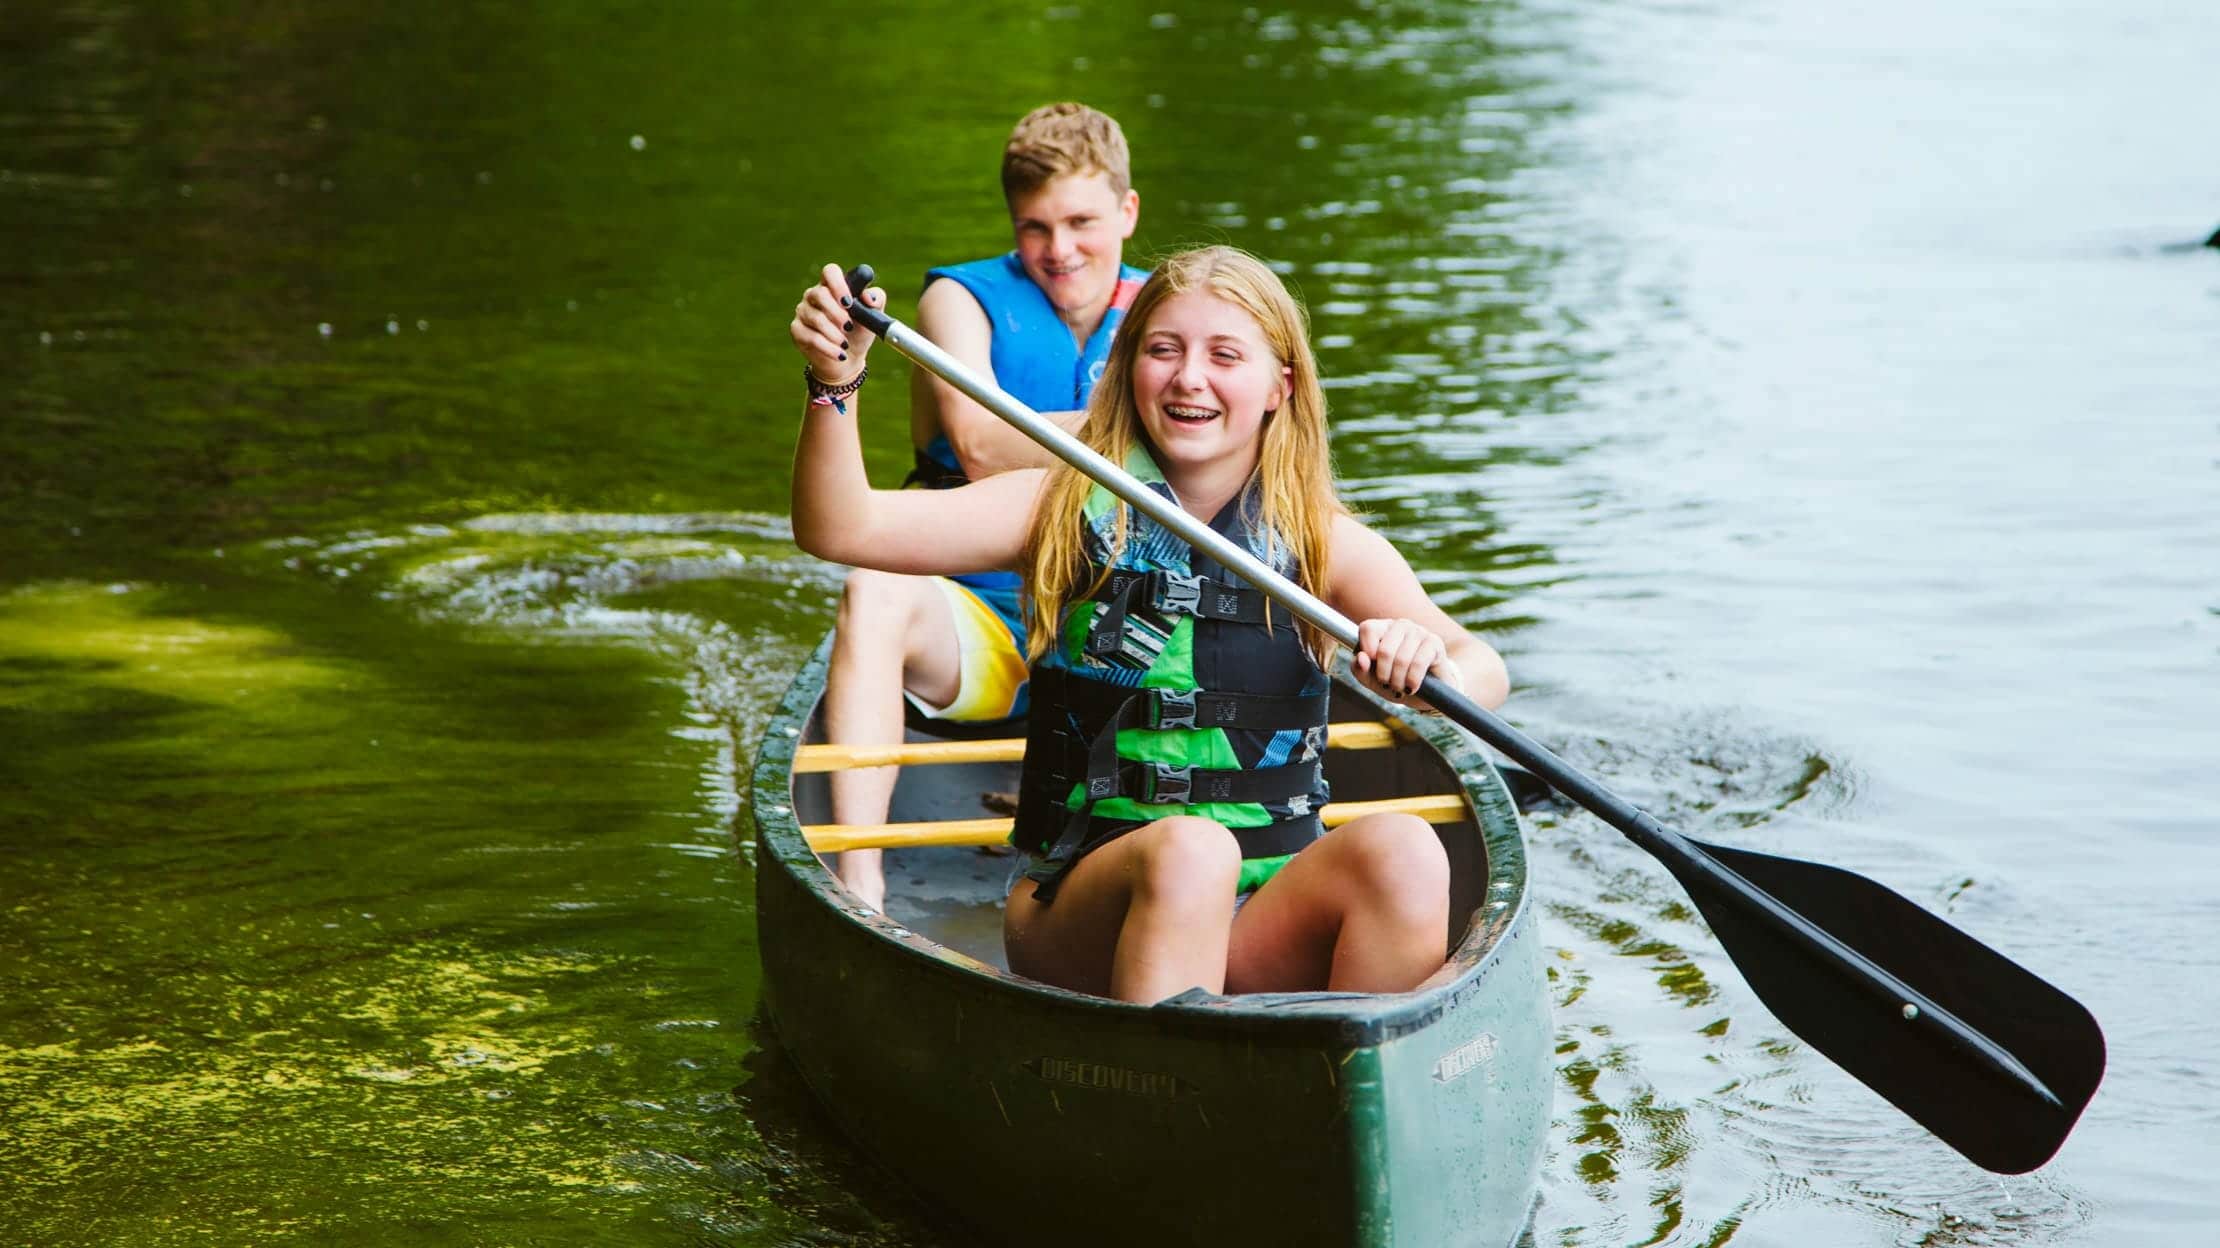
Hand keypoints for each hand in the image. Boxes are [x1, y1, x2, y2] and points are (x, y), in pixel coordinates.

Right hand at [789, 263, 882, 383]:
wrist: (849, 358)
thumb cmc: (859, 331)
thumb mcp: (873, 316)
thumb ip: (876, 300)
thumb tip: (868, 296)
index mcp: (833, 286)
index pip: (830, 272)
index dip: (838, 284)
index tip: (849, 302)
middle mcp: (814, 295)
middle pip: (820, 294)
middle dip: (837, 313)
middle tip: (848, 326)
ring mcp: (803, 311)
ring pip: (815, 317)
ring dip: (834, 333)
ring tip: (845, 344)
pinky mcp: (797, 330)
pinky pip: (810, 336)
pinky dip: (828, 347)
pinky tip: (839, 354)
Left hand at [1352, 618, 1463, 704]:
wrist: (1425, 692)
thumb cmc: (1394, 680)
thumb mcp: (1371, 679)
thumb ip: (1359, 668)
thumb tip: (1361, 658)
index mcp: (1382, 627)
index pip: (1368, 628)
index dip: (1367, 649)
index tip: (1372, 665)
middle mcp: (1401, 625)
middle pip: (1384, 650)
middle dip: (1384, 675)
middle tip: (1387, 685)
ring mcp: (1419, 632)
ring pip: (1402, 659)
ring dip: (1398, 682)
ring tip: (1399, 689)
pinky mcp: (1435, 643)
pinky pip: (1419, 663)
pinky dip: (1412, 680)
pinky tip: (1411, 687)